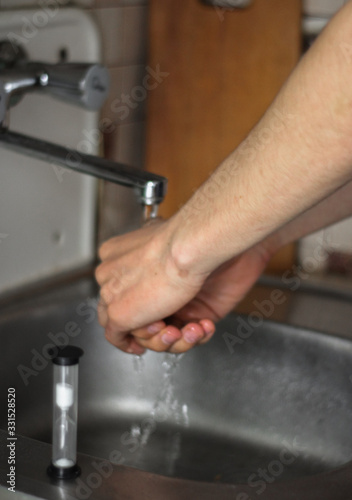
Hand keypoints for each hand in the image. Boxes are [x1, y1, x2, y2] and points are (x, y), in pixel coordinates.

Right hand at [95, 218, 270, 354]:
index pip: (120, 321)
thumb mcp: (118, 303)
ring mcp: (176, 296)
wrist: (202, 248)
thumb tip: (115, 333)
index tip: (137, 344)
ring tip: (188, 328)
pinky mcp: (202, 304)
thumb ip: (111, 321)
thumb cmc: (163, 264)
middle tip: (162, 327)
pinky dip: (199, 334)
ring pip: (173, 338)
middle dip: (156, 339)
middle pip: (147, 332)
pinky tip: (202, 324)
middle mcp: (149, 288)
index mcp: (123, 281)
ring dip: (180, 340)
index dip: (129, 336)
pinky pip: (197, 334)